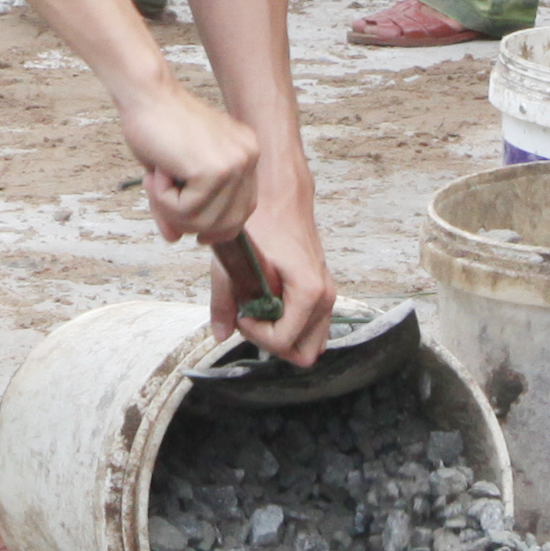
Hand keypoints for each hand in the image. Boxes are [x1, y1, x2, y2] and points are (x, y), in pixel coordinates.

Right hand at [120, 79, 265, 247]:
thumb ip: (178, 207)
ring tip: (158, 180)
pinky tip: (158, 173)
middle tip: (161, 197)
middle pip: (228, 223)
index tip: (197, 234)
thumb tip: (173, 239)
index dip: (219, 228)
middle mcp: (248, 156)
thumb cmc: (156, 126)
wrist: (145, 95)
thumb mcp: (173, 173)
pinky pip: (186, 211)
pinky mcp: (214, 170)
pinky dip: (163, 200)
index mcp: (246, 152)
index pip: (244, 209)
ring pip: (205, 221)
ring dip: (171, 209)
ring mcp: (235, 162)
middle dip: (189, 222)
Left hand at [208, 220, 338, 367]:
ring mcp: (328, 295)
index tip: (241, 312)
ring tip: (260, 312)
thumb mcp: (231, 263)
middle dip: (272, 342)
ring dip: (283, 337)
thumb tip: (221, 333)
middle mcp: (325, 297)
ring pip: (311, 344)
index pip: (282, 341)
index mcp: (308, 291)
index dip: (255, 334)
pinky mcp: (323, 291)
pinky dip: (292, 327)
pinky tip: (270, 305)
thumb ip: (224, 302)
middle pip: (303, 353)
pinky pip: (313, 327)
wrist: (281, 197)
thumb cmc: (260, 223)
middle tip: (251, 318)